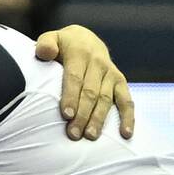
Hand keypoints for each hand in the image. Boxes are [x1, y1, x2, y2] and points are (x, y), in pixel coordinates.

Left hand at [35, 25, 134, 139]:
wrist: (86, 39)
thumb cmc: (63, 46)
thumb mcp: (51, 39)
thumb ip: (45, 44)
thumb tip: (45, 53)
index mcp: (80, 53)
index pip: (75, 77)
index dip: (71, 96)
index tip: (66, 115)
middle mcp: (98, 63)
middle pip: (90, 92)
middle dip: (82, 114)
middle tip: (74, 134)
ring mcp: (111, 74)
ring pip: (106, 99)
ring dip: (99, 119)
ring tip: (91, 136)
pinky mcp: (121, 82)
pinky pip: (127, 101)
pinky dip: (128, 118)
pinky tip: (125, 134)